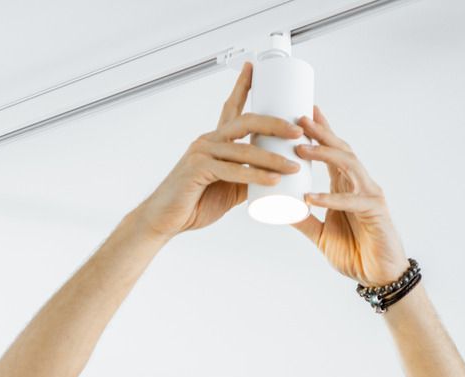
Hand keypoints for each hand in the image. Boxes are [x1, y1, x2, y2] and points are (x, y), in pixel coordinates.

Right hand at [130, 63, 306, 238]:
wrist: (166, 220)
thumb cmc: (194, 203)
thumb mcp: (229, 189)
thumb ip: (248, 179)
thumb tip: (274, 179)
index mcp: (215, 141)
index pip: (231, 107)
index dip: (243, 85)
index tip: (255, 67)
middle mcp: (207, 141)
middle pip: (246, 121)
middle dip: (275, 123)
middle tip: (298, 131)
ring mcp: (201, 152)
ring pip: (244, 148)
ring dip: (273, 158)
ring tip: (294, 165)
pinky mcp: (197, 169)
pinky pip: (233, 170)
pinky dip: (256, 175)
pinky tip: (273, 180)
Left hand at [290, 107, 409, 286]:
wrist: (379, 276)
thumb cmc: (355, 253)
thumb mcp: (320, 235)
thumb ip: (304, 222)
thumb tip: (279, 211)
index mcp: (345, 186)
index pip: (332, 152)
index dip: (320, 132)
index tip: (302, 113)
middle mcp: (359, 184)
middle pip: (340, 149)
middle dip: (321, 132)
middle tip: (299, 118)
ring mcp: (369, 194)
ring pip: (348, 165)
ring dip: (325, 154)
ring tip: (301, 148)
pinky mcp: (375, 211)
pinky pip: (351, 200)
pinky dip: (330, 198)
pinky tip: (310, 197)